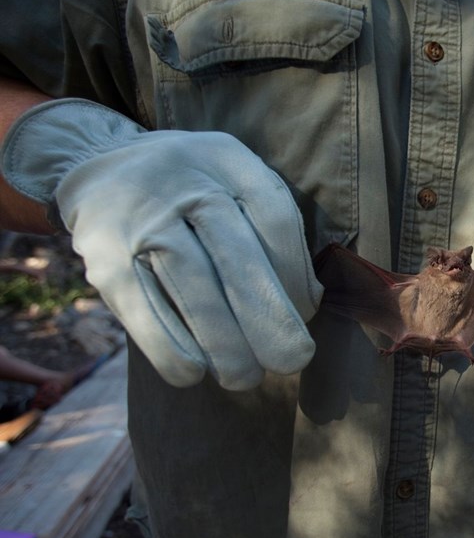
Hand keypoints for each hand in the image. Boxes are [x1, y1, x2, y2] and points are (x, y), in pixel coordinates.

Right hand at [3, 100, 321, 389]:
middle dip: (269, 317)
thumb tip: (307, 303)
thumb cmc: (193, 192)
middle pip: (237, 255)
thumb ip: (273, 231)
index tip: (304, 314)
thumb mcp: (236, 184)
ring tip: (245, 377)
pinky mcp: (104, 256)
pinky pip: (143, 307)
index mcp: (227, 161)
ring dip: (225, 342)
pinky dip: (170, 347)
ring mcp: (141, 218)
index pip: (274, 218)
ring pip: (194, 284)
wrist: (102, 170)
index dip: (295, 274)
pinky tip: (193, 373)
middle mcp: (184, 181)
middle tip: (291, 361)